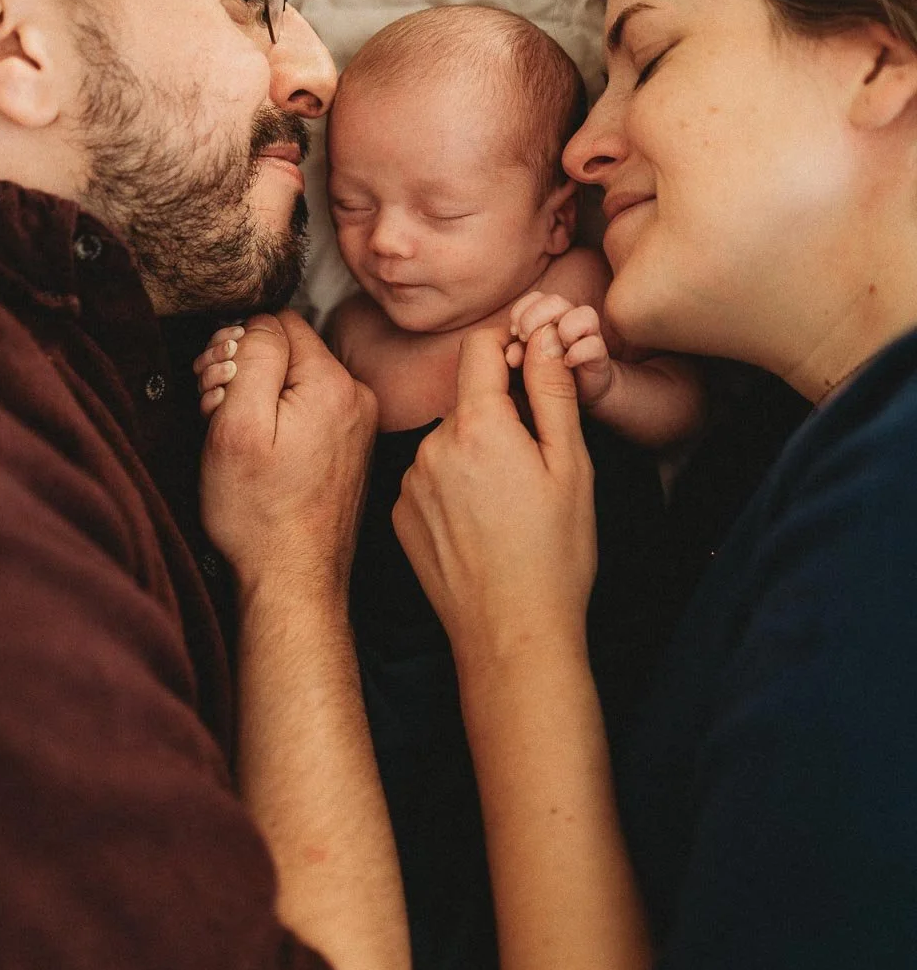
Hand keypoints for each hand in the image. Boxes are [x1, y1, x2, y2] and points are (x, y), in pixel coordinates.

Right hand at [199, 311, 376, 598]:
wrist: (293, 580)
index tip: (216, 386)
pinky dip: (279, 421)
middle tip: (219, 412)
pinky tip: (263, 453)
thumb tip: (256, 323)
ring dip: (259, 397)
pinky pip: (308, 410)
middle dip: (246, 370)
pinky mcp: (349, 447)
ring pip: (295, 379)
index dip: (236, 347)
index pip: (277, 321)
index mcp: (333, 383)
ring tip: (240, 438)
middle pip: (289, 348)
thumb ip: (251, 358)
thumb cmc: (259, 512)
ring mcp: (357, 424)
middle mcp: (357, 397)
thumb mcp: (237, 424)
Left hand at [392, 324, 596, 671]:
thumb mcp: (571, 465)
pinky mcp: (398, 514)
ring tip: (506, 504)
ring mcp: (409, 481)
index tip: (530, 371)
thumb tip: (546, 336)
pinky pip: (428, 479)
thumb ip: (552, 391)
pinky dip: (451, 488)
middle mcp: (431, 445)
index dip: (509, 349)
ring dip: (473, 454)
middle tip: (534, 464)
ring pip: (447, 442)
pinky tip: (478, 525)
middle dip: (498, 416)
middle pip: (467, 401)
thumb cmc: (554, 553)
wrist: (511, 633)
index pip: (480, 347)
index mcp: (478, 425)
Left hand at [508, 292, 613, 408]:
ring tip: (552, 352)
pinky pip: (594, 345)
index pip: (535, 298)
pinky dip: (579, 352)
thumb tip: (512, 353)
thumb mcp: (525, 367)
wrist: (581, 397)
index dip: (522, 310)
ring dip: (564, 328)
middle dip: (535, 316)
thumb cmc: (546, 379)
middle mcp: (570, 323)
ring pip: (584, 314)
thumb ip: (518, 356)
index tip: (514, 332)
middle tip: (524, 338)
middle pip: (555, 301)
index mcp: (550, 319)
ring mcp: (587, 339)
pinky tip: (567, 364)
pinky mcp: (599, 358)